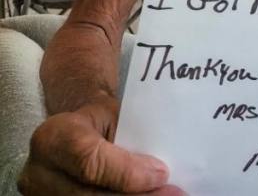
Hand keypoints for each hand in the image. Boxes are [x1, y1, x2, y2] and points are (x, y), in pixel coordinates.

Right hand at [18, 97, 185, 194]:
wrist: (73, 128)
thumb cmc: (99, 119)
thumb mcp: (114, 116)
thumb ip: (130, 140)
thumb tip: (160, 172)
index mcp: (54, 137)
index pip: (90, 160)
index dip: (127, 173)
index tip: (162, 173)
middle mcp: (39, 172)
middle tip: (172, 193)